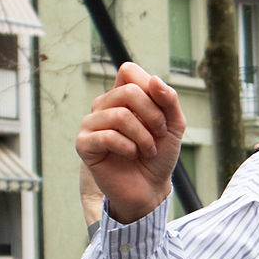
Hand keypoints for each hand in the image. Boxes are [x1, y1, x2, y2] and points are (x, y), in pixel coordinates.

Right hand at [75, 64, 185, 223]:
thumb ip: (169, 100)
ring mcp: (91, 123)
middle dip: (153, 115)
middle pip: (128, 91)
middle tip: (159, 134)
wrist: (150, 188)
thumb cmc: (159, 155)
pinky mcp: (84, 144)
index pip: (128, 71)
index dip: (150, 89)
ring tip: (147, 150)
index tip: (161, 112)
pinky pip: (107, 136)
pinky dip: (128, 148)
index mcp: (121, 95)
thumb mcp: (174, 125)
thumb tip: (154, 80)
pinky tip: (131, 155)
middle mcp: (103, 105)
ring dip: (143, 137)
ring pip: (119, 115)